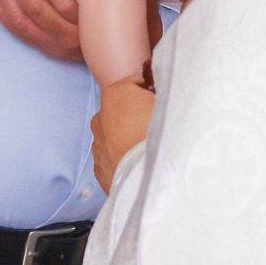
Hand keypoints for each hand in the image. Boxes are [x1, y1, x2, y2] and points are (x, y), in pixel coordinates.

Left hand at [91, 75, 156, 192]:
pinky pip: (111, 156)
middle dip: (135, 114)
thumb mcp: (168, 103)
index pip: (135, 85)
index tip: (159, 101)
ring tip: (147, 148)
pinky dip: (121, 157)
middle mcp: (100, 117)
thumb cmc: (160, 136)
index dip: (149, 92)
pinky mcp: (99, 168)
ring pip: (113, 134)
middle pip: (121, 109)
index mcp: (115, 94)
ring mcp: (97, 143)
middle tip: (155, 126)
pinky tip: (137, 164)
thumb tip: (164, 93)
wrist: (148, 179)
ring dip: (126, 137)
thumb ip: (162, 93)